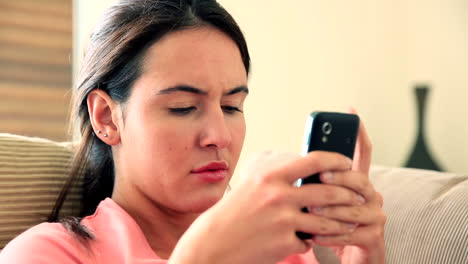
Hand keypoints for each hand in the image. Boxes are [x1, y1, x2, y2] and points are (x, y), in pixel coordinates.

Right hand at [170, 151, 365, 263]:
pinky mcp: (284, 243)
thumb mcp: (252, 187)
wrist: (211, 245)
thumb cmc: (231, 214)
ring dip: (341, 223)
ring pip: (326, 221)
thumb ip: (280, 179)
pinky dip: (307, 241)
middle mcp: (278, 195)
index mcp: (270, 176)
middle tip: (358, 198)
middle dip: (349, 196)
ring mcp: (283, 220)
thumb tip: (309, 174)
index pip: (314, 160)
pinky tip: (299, 241)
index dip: (337, 160)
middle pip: (329, 192)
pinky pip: (307, 241)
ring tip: (347, 223)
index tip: (347, 163)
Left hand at [310, 109, 385, 263]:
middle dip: (338, 177)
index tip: (351, 111)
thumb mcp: (322, 201)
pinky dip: (330, 236)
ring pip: (352, 207)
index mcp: (358, 183)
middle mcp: (372, 195)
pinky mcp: (374, 237)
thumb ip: (316, 183)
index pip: (363, 152)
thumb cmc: (330, 226)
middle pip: (358, 178)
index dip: (358, 131)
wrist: (350, 261)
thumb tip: (295, 166)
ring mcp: (376, 216)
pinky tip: (313, 237)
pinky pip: (350, 233)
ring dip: (328, 210)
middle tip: (320, 176)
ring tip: (309, 212)